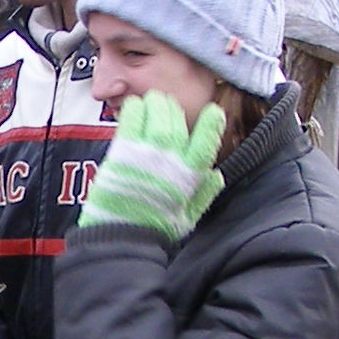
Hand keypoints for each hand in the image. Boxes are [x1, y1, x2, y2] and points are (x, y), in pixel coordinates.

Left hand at [76, 90, 225, 241]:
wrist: (121, 236)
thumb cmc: (155, 227)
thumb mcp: (189, 216)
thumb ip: (204, 193)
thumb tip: (217, 174)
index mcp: (190, 174)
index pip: (207, 139)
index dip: (212, 122)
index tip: (213, 111)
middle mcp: (171, 158)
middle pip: (179, 120)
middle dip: (175, 109)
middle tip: (169, 106)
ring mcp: (146, 152)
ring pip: (158, 113)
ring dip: (156, 104)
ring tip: (153, 102)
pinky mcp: (123, 149)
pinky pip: (132, 117)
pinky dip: (135, 108)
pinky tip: (136, 107)